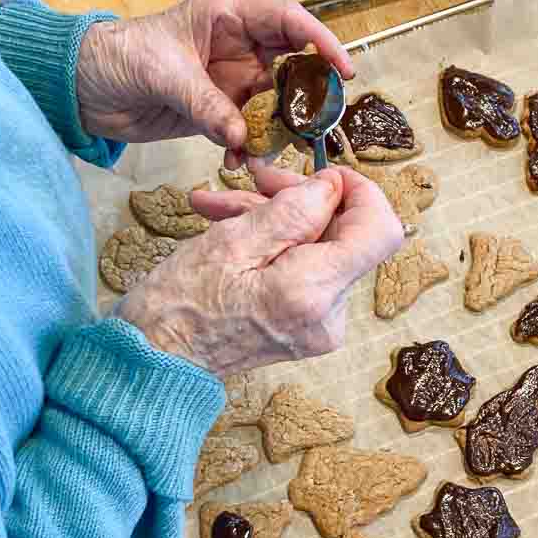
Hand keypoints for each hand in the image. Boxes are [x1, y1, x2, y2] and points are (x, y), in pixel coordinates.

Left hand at [75, 0, 352, 155]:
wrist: (83, 89)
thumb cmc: (116, 57)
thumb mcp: (163, 73)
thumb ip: (205, 104)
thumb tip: (240, 136)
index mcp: (226, 18)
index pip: (288, 22)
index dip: (320, 42)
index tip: (342, 69)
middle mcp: (234, 48)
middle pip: (289, 67)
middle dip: (307, 93)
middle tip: (321, 120)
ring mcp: (227, 84)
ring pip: (271, 106)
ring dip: (275, 129)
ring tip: (276, 148)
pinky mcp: (215, 115)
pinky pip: (245, 132)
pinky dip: (246, 148)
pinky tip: (237, 160)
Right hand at [116, 164, 403, 376]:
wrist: (155, 361)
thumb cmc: (180, 306)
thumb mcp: (232, 242)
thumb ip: (293, 210)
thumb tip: (332, 187)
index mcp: (313, 292)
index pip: (382, 231)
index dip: (361, 193)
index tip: (322, 176)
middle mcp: (327, 315)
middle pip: (344, 235)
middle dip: (300, 199)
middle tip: (254, 176)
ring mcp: (318, 326)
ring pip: (318, 248)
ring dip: (275, 218)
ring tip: (220, 206)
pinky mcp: (305, 327)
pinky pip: (303, 270)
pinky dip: (273, 245)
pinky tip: (230, 228)